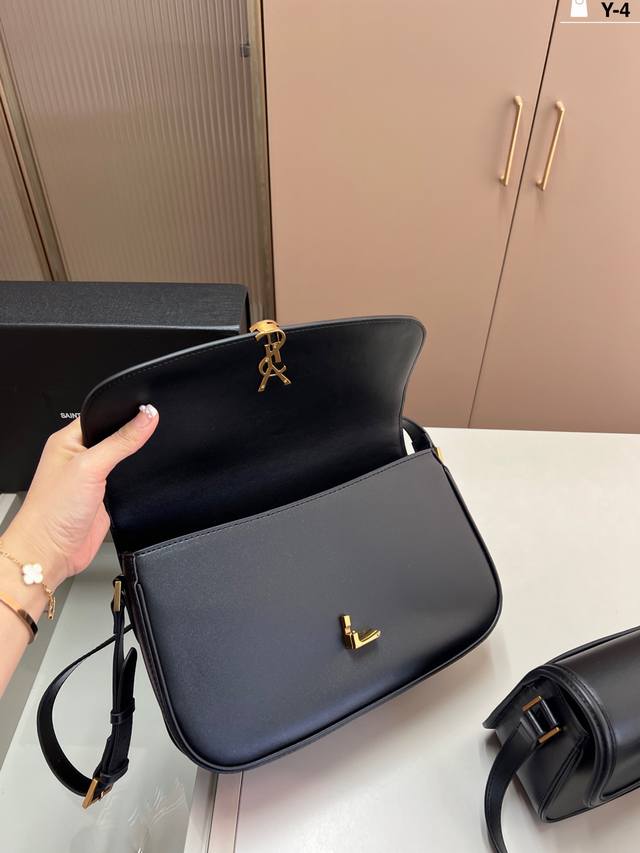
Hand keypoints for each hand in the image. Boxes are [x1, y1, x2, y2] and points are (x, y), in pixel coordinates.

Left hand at [1, 405, 158, 595]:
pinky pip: (126, 481)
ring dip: (133, 459)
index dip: (123, 411)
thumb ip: (121, 441)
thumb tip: (146, 416)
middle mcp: (78, 457)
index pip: (101, 415)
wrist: (50, 553)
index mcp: (67, 440)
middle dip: (131, 436)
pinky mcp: (103, 498)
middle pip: (114, 436)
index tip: (147, 410)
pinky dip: (135, 480)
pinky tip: (139, 479)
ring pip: (122, 459)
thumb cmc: (52, 511)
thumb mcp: (90, 466)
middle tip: (149, 433)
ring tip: (144, 456)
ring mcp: (91, 478)